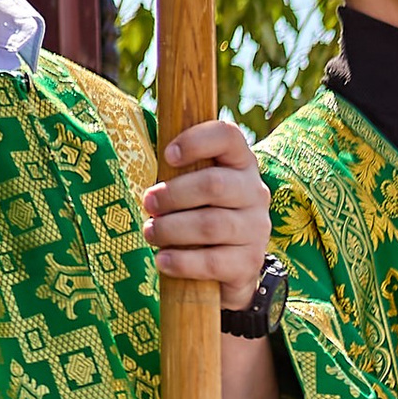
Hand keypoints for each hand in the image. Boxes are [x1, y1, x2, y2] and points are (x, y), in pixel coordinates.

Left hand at [141, 118, 271, 306]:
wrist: (231, 262)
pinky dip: (183, 262)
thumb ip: (179, 168)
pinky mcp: (250, 261)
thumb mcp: (195, 182)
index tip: (168, 155)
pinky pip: (214, 261)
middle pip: (213, 185)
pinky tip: (163, 260)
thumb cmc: (202, 210)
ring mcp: (256, 228)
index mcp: (240, 162)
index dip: (196, 141)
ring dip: (172, 229)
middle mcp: (255, 192)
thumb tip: (141, 161)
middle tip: (148, 203)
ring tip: (151, 233)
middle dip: (173, 194)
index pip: (228, 136)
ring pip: (211, 225)